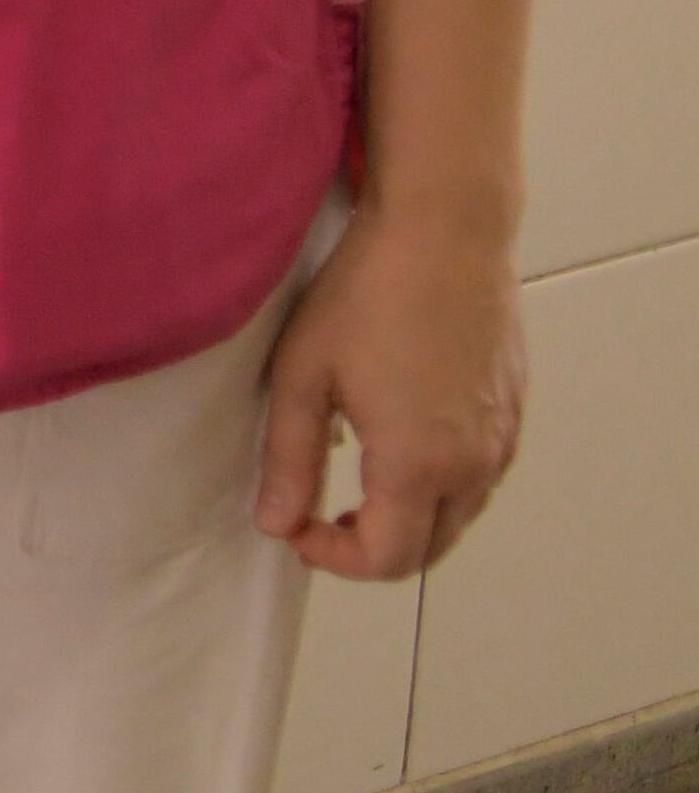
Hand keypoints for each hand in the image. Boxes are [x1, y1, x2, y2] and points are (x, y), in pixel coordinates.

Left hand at [259, 195, 523, 575]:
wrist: (445, 232)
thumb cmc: (365, 295)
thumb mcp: (304, 376)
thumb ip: (291, 460)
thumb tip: (276, 524)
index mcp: (419, 465)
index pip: (387, 559)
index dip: (335, 559)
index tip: (297, 528)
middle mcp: (474, 465)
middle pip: (429, 549)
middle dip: (373, 548)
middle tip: (323, 514)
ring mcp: (504, 440)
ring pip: (461, 515)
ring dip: (411, 518)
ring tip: (358, 480)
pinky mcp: (516, 411)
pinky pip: (481, 475)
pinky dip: (442, 485)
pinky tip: (403, 440)